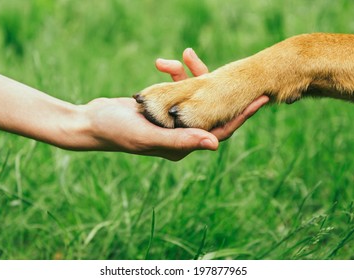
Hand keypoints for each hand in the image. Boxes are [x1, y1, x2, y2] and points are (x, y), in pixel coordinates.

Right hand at [77, 49, 267, 160]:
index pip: (221, 130)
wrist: (91, 122)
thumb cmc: (117, 132)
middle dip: (220, 88)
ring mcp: (171, 119)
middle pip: (211, 110)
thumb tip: (216, 144)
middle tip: (238, 70)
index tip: (262, 99)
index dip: (242, 115)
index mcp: (183, 145)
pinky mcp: (162, 107)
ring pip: (194, 95)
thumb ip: (182, 140)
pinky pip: (177, 89)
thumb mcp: (150, 135)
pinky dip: (173, 75)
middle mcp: (181, 134)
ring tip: (184, 55)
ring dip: (191, 75)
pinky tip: (163, 64)